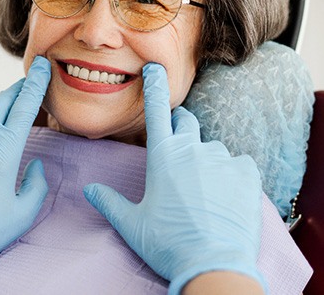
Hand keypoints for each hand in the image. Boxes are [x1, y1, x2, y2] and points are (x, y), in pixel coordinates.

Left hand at [0, 56, 50, 294]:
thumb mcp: (24, 212)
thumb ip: (37, 183)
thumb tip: (36, 165)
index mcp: (6, 148)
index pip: (25, 105)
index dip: (37, 83)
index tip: (43, 66)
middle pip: (3, 99)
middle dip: (19, 87)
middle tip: (29, 83)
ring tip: (5, 105)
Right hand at [84, 63, 264, 293]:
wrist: (214, 266)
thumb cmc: (169, 243)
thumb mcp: (133, 224)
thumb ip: (110, 202)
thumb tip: (89, 189)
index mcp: (163, 156)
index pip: (156, 110)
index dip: (154, 85)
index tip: (154, 68)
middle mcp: (192, 149)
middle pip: (185, 122)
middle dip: (180, 127)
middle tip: (177, 149)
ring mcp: (221, 159)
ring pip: (211, 148)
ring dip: (204, 160)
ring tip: (202, 190)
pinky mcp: (246, 173)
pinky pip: (237, 163)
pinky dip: (231, 173)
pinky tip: (225, 194)